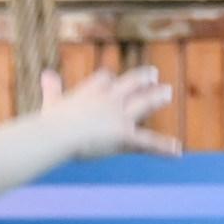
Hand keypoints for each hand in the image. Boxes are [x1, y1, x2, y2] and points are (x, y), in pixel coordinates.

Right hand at [39, 64, 180, 158]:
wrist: (58, 134)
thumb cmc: (51, 122)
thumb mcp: (51, 102)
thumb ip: (52, 88)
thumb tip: (46, 73)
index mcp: (91, 91)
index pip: (104, 79)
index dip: (108, 80)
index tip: (111, 79)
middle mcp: (109, 100)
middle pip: (130, 84)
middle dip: (142, 79)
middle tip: (153, 74)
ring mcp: (120, 116)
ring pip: (144, 103)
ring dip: (157, 97)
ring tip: (168, 92)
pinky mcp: (125, 135)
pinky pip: (148, 142)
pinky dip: (164, 147)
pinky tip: (178, 150)